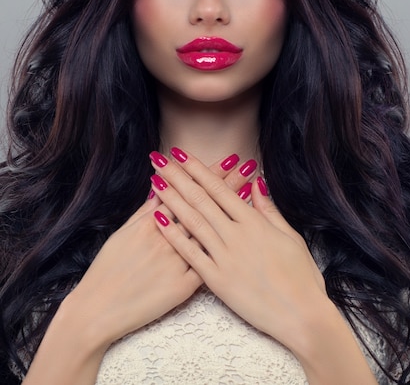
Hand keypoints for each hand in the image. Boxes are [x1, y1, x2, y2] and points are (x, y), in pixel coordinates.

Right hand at [66, 151, 255, 349]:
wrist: (98, 309)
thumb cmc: (108, 268)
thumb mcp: (123, 232)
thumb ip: (145, 210)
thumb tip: (161, 187)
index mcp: (152, 223)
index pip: (187, 192)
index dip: (209, 175)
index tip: (228, 160)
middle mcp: (167, 238)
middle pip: (203, 206)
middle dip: (227, 185)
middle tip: (247, 166)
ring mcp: (176, 262)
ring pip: (210, 232)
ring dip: (231, 212)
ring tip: (250, 194)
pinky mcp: (181, 287)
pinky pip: (208, 267)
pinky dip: (225, 250)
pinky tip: (240, 238)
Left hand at [149, 148, 328, 352]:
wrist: (303, 316)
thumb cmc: (301, 277)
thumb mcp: (290, 236)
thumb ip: (269, 209)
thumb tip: (257, 183)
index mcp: (254, 222)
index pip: (219, 188)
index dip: (197, 169)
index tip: (180, 154)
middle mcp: (236, 235)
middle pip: (201, 199)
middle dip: (177, 176)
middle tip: (159, 159)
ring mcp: (225, 257)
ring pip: (192, 221)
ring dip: (171, 199)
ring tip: (155, 181)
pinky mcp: (217, 281)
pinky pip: (190, 254)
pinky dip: (174, 236)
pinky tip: (159, 221)